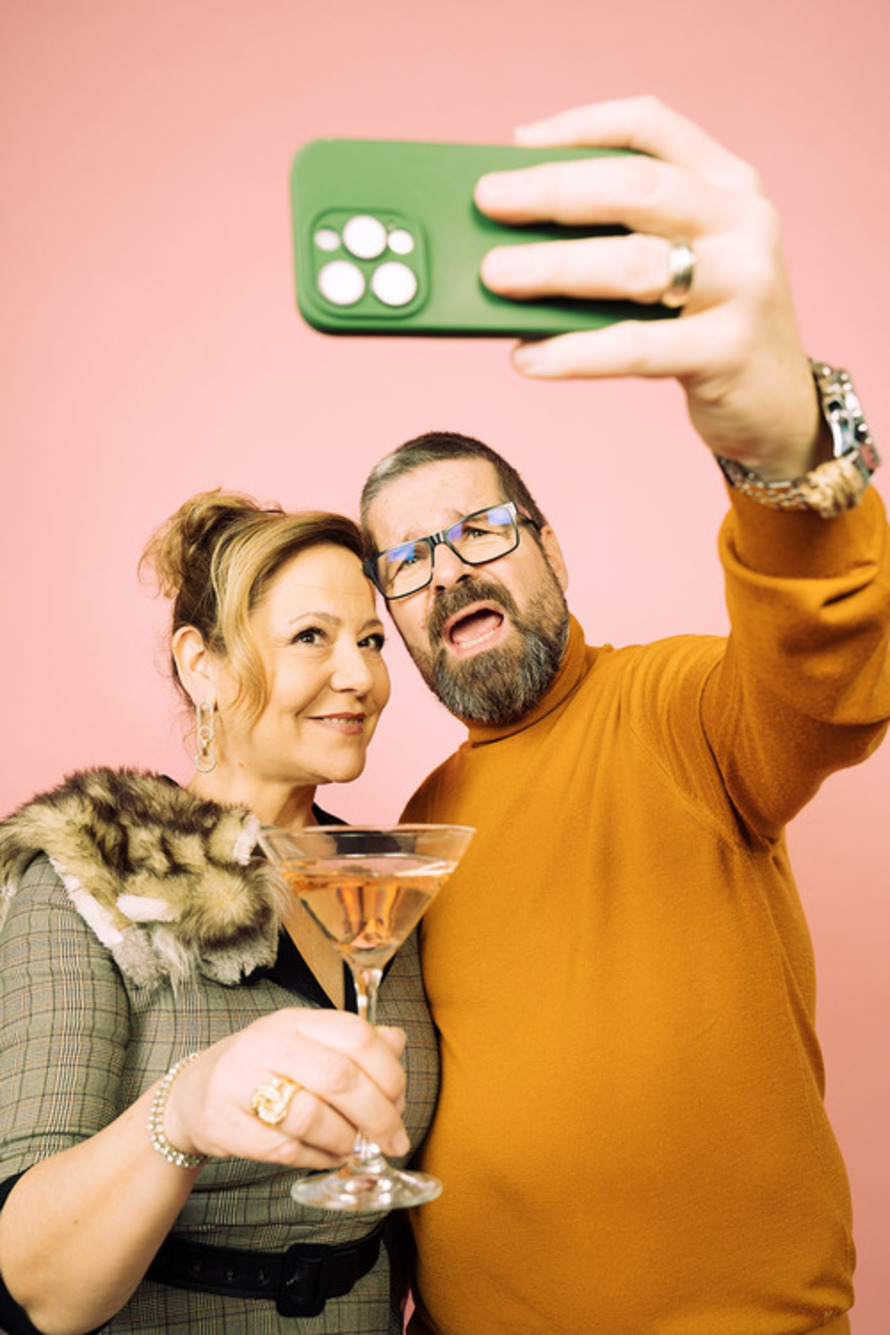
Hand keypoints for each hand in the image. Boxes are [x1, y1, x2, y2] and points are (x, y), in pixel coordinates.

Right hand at [162, 1009, 408, 1167]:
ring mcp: (242, 1081)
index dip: (388, 1071)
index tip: (400, 1100)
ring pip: (312, 1116)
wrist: (193, 1095)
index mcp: (295, 1020)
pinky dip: (318, 1159)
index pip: (356, 1035)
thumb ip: (353, 1045)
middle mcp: (268, 1043)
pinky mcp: (225, 1123)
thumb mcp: (306, 1044)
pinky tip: (329, 1158)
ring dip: (346, 1140)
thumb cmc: (264, 1069)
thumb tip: (398, 1043)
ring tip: (355, 1147)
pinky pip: (285, 1150)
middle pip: (339, 1078)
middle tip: (395, 1139)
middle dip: (378, 1115)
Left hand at [474, 95, 827, 479]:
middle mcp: (743, 223)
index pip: (650, 128)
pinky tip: (527, 358)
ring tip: (495, 275)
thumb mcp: (680, 265)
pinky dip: (574, 353)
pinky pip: (636, 348)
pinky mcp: (730, 350)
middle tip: (487, 201)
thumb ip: (621, 238)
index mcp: (727, 185)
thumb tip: (513, 236)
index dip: (580, 126)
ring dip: (554, 267)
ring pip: (634, 264)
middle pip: (635, 188)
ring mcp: (744, 285)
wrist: (777, 408)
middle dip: (552, 193)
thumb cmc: (704, 328)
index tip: (516, 142)